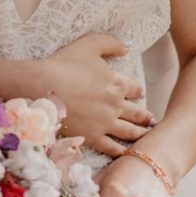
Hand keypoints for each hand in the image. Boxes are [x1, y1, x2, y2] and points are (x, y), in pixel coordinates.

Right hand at [39, 34, 155, 157]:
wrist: (43, 86)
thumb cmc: (65, 63)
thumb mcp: (90, 44)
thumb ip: (111, 43)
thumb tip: (126, 48)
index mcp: (117, 84)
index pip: (135, 89)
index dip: (137, 90)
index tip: (139, 93)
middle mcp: (116, 106)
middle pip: (137, 113)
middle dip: (145, 116)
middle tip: (151, 120)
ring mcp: (105, 124)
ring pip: (129, 132)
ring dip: (140, 134)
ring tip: (146, 136)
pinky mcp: (92, 137)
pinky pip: (111, 148)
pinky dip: (121, 151)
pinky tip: (126, 153)